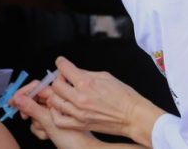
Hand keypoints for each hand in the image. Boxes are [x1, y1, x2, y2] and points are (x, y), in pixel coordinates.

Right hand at [11, 85, 99, 148]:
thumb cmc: (75, 138)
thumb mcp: (51, 122)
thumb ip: (34, 108)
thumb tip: (19, 98)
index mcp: (58, 96)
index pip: (36, 87)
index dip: (24, 93)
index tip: (13, 101)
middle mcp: (57, 103)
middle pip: (34, 101)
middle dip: (30, 112)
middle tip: (25, 117)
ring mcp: (55, 114)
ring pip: (35, 114)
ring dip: (37, 124)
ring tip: (45, 131)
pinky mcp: (54, 123)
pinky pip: (40, 123)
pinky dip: (41, 130)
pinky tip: (47, 136)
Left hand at [47, 57, 165, 146]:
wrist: (133, 116)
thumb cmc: (124, 97)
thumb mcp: (106, 76)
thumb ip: (87, 74)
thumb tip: (75, 72)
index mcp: (86, 83)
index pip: (64, 68)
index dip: (61, 63)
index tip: (61, 63)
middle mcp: (80, 98)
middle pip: (56, 85)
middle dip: (59, 79)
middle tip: (64, 79)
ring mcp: (78, 113)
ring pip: (54, 101)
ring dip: (57, 95)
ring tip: (63, 93)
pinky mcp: (80, 124)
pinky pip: (59, 119)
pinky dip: (56, 113)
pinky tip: (61, 108)